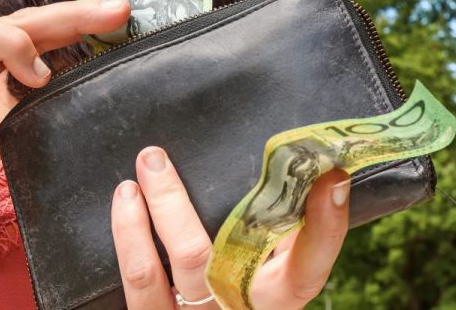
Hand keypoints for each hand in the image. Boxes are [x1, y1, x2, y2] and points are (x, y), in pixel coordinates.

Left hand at [112, 147, 349, 308]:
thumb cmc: (253, 288)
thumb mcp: (279, 264)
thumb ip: (286, 224)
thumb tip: (309, 164)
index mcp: (277, 299)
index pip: (307, 271)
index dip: (325, 228)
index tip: (330, 176)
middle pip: (201, 261)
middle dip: (170, 204)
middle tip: (155, 159)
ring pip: (151, 277)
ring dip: (133, 224)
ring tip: (129, 183)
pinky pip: (135, 289)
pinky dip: (126, 241)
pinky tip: (125, 207)